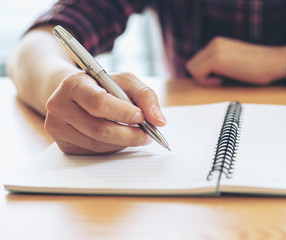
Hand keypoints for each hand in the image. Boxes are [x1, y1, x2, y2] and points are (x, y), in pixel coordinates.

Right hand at [44, 72, 166, 154]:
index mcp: (74, 84)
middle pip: (99, 129)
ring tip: (136, 135)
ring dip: (123, 143)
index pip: (99, 103)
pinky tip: (118, 138)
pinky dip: (112, 148)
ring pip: (99, 145)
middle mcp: (59, 105)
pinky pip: (94, 152)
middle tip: (147, 135)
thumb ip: (145, 95)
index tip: (141, 117)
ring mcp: (57, 127)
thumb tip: (159, 120)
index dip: (123, 113)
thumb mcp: (124, 81)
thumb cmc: (102, 85)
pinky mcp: (63, 145)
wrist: (74, 94)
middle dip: (130, 135)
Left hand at [186, 36, 285, 85]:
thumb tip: (206, 75)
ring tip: (221, 80)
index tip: (219, 78)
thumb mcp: (234, 61)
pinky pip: (198, 74)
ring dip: (203, 78)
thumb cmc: (259, 66)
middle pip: (192, 64)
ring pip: (192, 68)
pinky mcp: (217, 59)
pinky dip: (207, 82)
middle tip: (219, 80)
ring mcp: (215, 50)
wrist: (274, 62)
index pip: (197, 60)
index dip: (204, 73)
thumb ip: (220, 63)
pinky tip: (222, 81)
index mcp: (218, 42)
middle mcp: (214, 43)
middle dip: (202, 76)